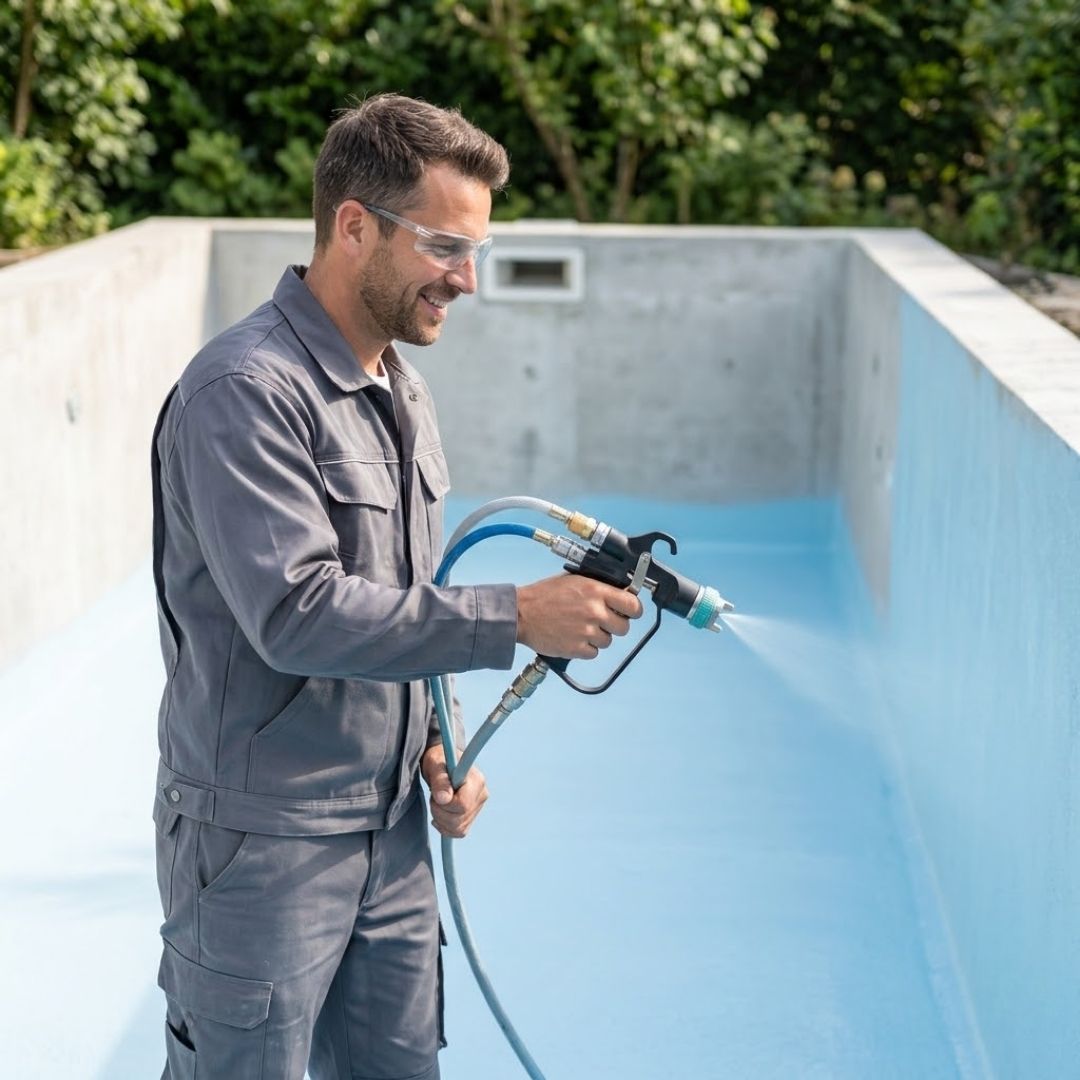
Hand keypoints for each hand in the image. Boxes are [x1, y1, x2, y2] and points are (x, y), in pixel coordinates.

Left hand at [421, 743, 488, 838]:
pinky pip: (460, 832)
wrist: (441, 764)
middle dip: (439, 813)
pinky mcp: (472, 816)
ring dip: (441, 820)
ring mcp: (478, 807)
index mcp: (477, 780)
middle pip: (459, 820)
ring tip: (437, 803)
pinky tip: (439, 816)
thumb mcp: (435, 766)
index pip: (463, 805)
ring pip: (459, 829)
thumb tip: (443, 799)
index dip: (445, 805)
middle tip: (433, 798)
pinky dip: (446, 828)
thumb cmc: (437, 761)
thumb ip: (440, 780)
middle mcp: (482, 795)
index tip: (435, 794)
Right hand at [515, 573, 641, 658]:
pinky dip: (586, 648)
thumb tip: (619, 594)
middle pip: (623, 627)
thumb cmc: (544, 595)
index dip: (633, 610)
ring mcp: (586, 632)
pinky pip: (594, 653)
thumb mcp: (574, 580)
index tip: (630, 612)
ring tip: (580, 628)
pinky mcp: (577, 649)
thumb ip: (598, 588)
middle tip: (600, 621)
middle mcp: (594, 611)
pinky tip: (574, 637)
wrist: (521, 614)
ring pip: (608, 641)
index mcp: (595, 591)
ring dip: (598, 637)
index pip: (633, 605)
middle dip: (614, 625)